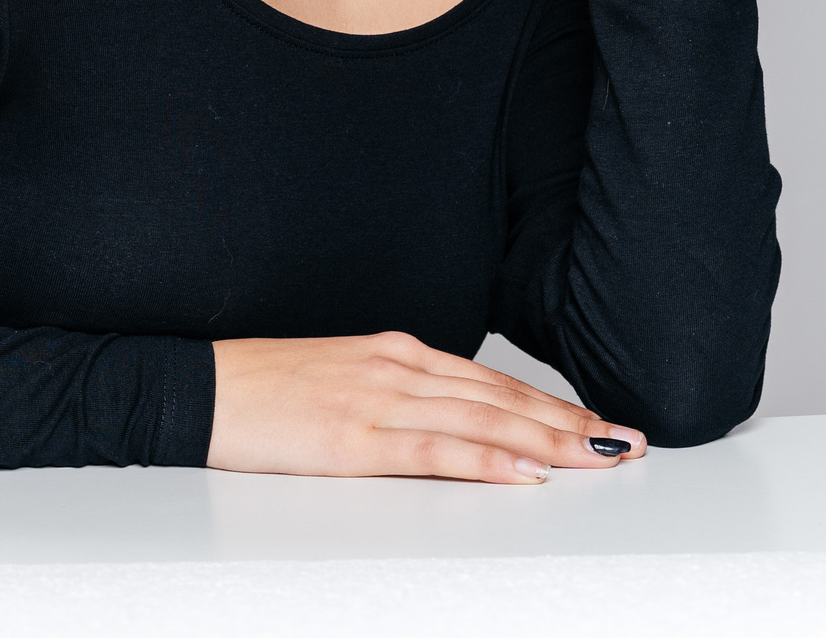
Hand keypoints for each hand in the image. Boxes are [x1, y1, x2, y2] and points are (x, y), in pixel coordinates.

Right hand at [207, 331, 648, 481]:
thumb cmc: (263, 389)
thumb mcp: (342, 382)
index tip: (596, 420)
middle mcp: (398, 368)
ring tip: (599, 456)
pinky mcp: (355, 439)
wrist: (199, 388)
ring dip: (549, 440)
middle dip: (570, 421)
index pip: (492, 382)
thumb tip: (448, 422)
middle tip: (626, 441)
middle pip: (502, 399)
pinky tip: (525, 474)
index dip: (551, 403)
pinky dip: (487, 461)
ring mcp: (378, 401)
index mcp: (396, 353)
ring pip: (484, 421)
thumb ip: (397, 396)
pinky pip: (435, 451)